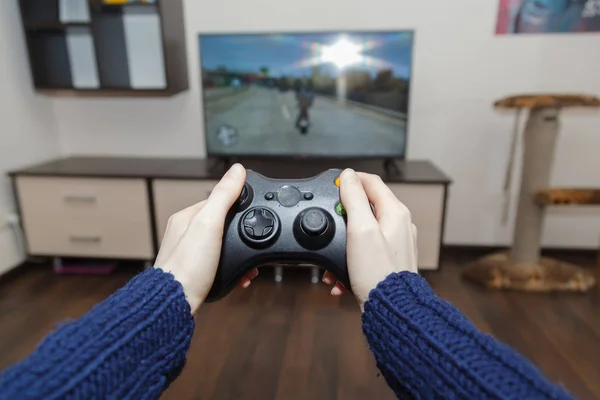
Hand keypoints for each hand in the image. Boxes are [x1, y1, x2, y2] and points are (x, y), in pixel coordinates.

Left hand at [154, 163, 257, 313]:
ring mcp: (190, 255)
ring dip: (239, 256)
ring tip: (248, 268)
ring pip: (224, 248)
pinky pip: (221, 266)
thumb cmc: (187, 267)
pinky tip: (239, 278)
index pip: (217, 201)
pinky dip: (234, 270)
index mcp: (186, 217)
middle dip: (242, 236)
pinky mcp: (196, 273)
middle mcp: (186, 234)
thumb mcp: (210, 224)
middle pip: (223, 226)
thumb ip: (224, 196)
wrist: (175, 304)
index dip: (238, 207)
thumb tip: (237, 171)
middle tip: (253, 245)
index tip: (254, 215)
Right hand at [322, 169, 417, 309]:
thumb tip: (348, 175)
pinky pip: (365, 251)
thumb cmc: (378, 273)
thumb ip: (354, 198)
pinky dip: (349, 259)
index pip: (372, 181)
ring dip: (343, 242)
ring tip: (332, 259)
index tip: (334, 184)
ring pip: (363, 231)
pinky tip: (339, 276)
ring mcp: (396, 244)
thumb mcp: (360, 229)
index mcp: (395, 212)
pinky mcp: (389, 261)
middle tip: (330, 225)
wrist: (391, 310)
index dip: (350, 179)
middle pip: (366, 206)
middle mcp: (399, 225)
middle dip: (343, 216)